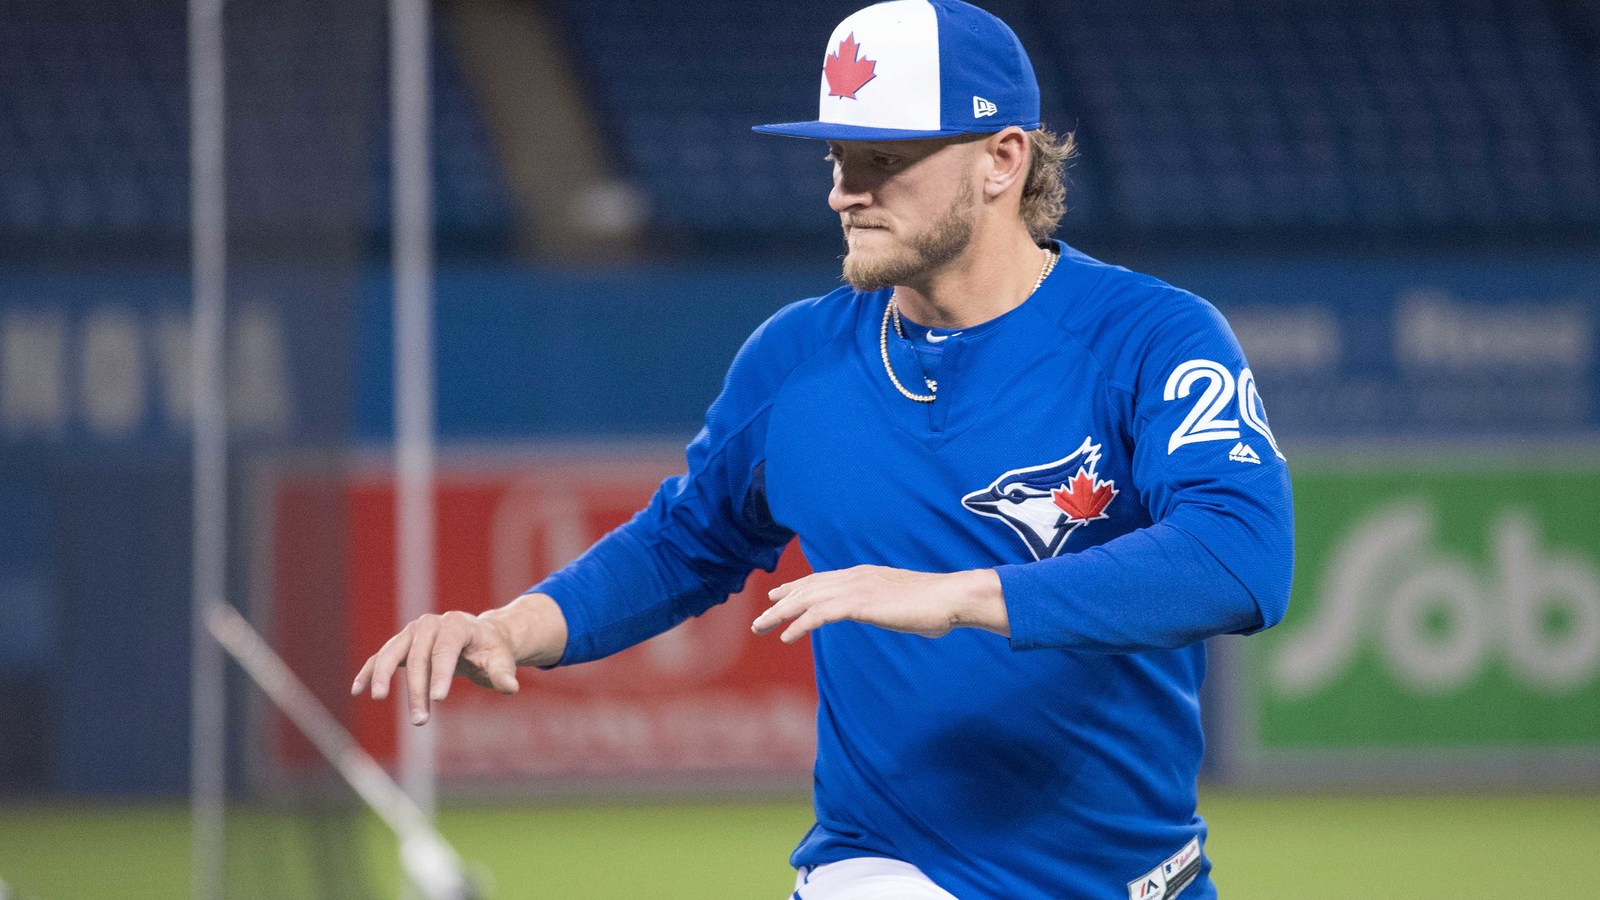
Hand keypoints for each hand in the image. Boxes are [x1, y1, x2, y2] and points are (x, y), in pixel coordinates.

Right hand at [351, 610, 520, 725]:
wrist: (481, 637)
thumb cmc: (492, 650)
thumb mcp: (501, 660)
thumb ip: (502, 673)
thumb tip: (510, 687)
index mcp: (457, 625)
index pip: (445, 649)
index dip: (440, 674)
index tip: (438, 700)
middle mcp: (431, 624)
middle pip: (419, 656)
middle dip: (417, 688)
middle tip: (420, 720)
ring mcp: (412, 632)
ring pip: (393, 652)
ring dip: (384, 676)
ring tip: (379, 697)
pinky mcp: (401, 644)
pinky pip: (381, 657)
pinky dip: (370, 671)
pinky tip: (358, 690)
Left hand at [752, 565, 1006, 643]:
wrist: (951, 598)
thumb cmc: (935, 605)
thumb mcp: (902, 603)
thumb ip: (887, 606)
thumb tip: (889, 612)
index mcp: (864, 575)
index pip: (821, 579)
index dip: (796, 587)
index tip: (777, 595)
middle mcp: (856, 577)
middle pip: (808, 589)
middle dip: (780, 604)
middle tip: (759, 622)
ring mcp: (857, 589)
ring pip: (808, 600)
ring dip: (781, 615)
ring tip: (761, 628)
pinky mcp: (861, 604)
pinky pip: (821, 614)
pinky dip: (801, 623)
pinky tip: (787, 635)